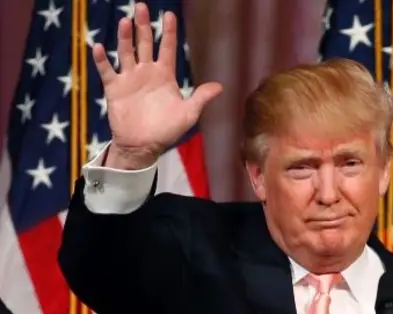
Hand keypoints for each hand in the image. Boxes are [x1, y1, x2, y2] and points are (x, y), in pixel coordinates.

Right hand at [92, 2, 221, 169]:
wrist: (143, 146)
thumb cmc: (167, 130)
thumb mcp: (188, 114)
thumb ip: (201, 98)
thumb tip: (220, 86)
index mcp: (164, 75)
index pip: (167, 48)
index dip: (168, 32)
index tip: (170, 14)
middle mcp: (146, 72)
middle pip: (144, 43)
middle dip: (144, 25)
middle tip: (141, 6)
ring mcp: (129, 78)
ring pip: (126, 52)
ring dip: (125, 37)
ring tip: (126, 21)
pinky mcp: (114, 89)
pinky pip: (107, 71)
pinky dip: (102, 60)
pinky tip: (98, 46)